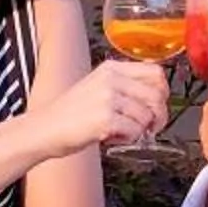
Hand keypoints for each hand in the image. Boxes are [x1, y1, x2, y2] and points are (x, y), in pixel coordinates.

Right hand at [40, 58, 172, 153]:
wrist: (44, 129)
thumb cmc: (70, 114)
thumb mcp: (97, 86)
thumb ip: (125, 86)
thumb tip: (156, 98)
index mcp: (111, 68)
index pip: (154, 72)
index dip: (163, 92)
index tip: (158, 106)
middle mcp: (111, 79)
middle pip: (156, 95)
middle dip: (159, 116)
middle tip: (150, 127)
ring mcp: (108, 98)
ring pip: (147, 116)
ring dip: (139, 130)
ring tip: (120, 132)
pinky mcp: (105, 118)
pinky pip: (135, 131)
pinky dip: (128, 139)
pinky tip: (112, 138)